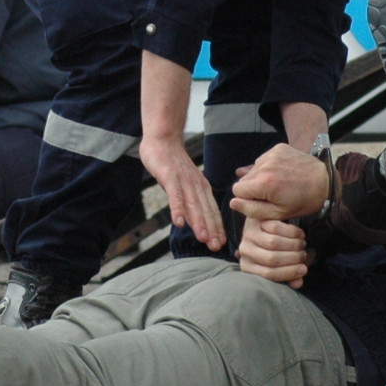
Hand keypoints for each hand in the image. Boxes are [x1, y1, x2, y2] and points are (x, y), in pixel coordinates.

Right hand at [141, 134, 224, 249]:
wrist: (163, 139)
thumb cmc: (172, 164)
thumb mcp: (183, 185)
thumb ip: (187, 202)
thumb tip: (190, 222)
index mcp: (201, 188)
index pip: (211, 210)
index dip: (217, 227)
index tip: (221, 243)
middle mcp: (196, 185)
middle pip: (205, 210)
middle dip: (212, 229)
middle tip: (217, 246)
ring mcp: (184, 181)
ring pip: (193, 205)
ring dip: (198, 222)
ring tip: (203, 239)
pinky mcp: (170, 177)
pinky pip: (174, 195)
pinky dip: (177, 209)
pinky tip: (178, 223)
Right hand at [229, 142, 331, 222]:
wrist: (325, 181)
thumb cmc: (303, 201)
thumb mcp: (278, 213)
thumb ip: (252, 209)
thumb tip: (233, 202)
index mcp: (265, 183)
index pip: (237, 190)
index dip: (247, 199)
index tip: (262, 202)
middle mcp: (266, 165)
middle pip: (243, 179)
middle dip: (253, 188)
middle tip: (272, 194)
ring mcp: (272, 154)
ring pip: (253, 169)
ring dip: (260, 178)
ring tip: (278, 184)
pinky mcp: (278, 148)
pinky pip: (263, 160)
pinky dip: (268, 168)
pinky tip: (281, 175)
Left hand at [238, 217, 312, 287]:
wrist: (261, 226)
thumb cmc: (271, 249)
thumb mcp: (277, 265)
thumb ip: (288, 275)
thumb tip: (298, 283)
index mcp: (248, 267)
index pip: (269, 274)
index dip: (289, 273)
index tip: (304, 269)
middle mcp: (245, 252)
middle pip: (272, 258)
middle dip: (293, 258)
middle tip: (304, 255)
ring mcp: (248, 235)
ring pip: (274, 243)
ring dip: (294, 245)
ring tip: (302, 245)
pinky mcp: (255, 221)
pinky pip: (276, 227)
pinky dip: (292, 232)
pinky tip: (299, 234)